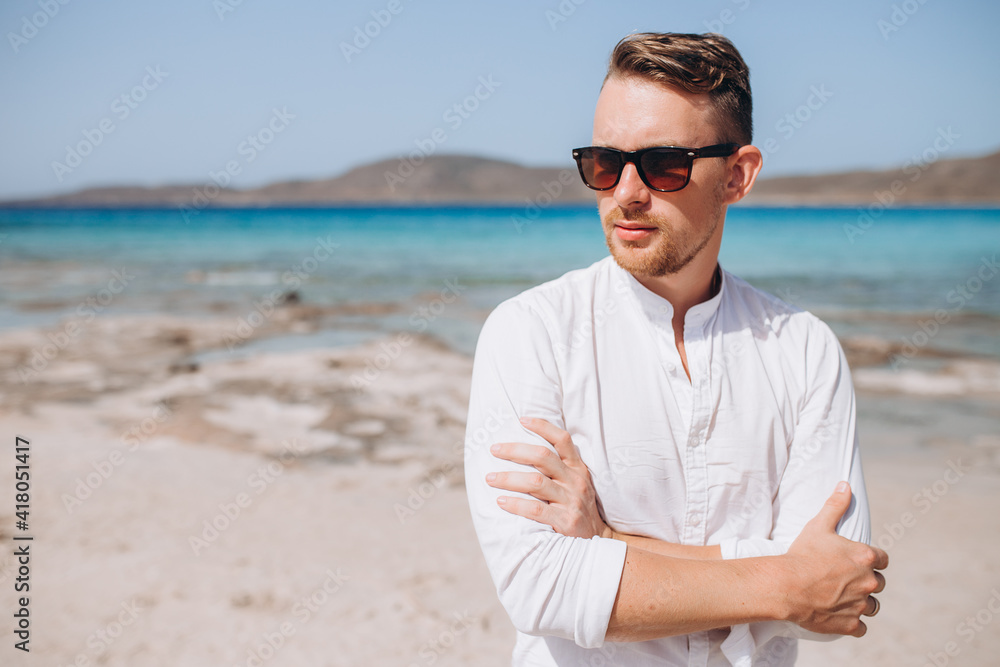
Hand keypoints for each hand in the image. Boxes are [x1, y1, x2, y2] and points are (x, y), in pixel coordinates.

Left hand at [486, 417, 611, 538]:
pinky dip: (516, 504)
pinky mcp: (566, 522)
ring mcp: (571, 501)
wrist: (598, 541)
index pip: (562, 440)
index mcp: (577, 468)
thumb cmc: (578, 507)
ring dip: (509, 478)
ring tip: (490, 478)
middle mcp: (575, 481)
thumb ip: (558, 469)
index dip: (543, 426)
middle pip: (542, 457)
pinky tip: (501, 501)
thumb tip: (524, 451)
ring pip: (535, 482)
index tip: (521, 420)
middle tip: (494, 450)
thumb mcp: (576, 483)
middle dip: (515, 451)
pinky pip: (536, 510)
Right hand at [782, 482, 887, 636]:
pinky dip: (853, 622)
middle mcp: (869, 582)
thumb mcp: (819, 525)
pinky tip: (840, 615)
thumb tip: (845, 484)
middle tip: (846, 579)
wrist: (787, 586)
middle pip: (878, 583)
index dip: (872, 560)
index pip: (883, 559)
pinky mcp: (851, 624)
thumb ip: (835, 505)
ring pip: (873, 606)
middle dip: (866, 581)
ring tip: (843, 598)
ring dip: (862, 602)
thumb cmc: (803, 554)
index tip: (858, 562)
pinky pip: (861, 627)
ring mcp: (861, 605)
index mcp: (866, 557)